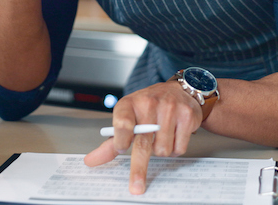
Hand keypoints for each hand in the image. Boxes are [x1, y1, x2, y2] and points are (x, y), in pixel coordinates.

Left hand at [84, 81, 202, 194]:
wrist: (178, 91)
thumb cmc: (148, 107)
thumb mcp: (127, 117)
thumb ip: (111, 141)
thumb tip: (91, 161)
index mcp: (129, 104)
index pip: (122, 123)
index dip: (121, 138)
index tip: (120, 148)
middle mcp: (149, 104)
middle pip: (143, 144)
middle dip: (139, 169)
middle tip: (136, 187)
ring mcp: (169, 109)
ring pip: (162, 150)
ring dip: (161, 151)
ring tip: (161, 136)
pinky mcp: (186, 116)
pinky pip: (178, 148)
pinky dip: (175, 148)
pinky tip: (173, 134)